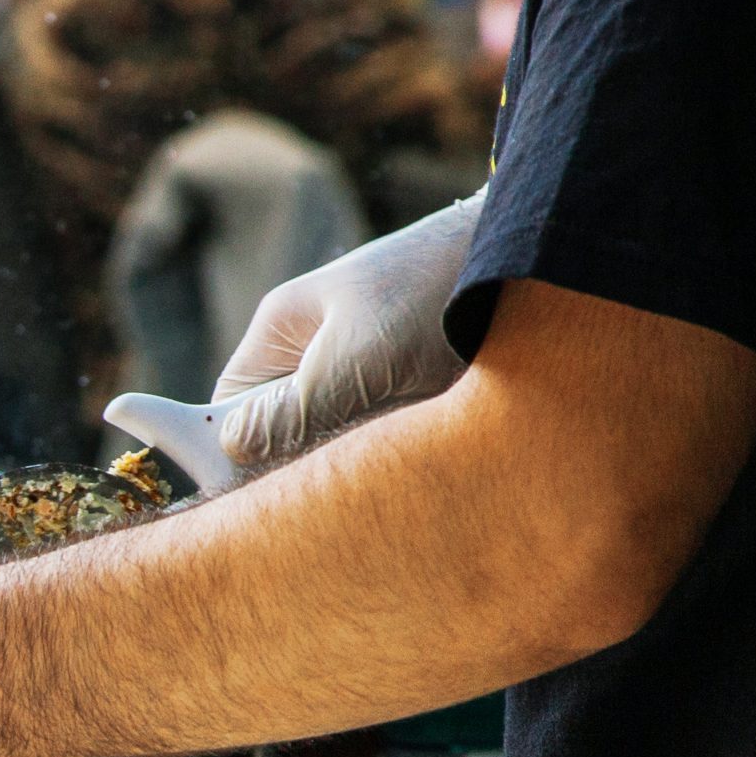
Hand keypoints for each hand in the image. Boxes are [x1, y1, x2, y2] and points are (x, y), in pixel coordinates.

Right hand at [214, 192, 483, 469]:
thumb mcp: (357, 354)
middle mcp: (314, 355)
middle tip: (346, 463)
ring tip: (402, 435)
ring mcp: (361, 375)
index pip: (227, 409)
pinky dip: (398, 450)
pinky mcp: (408, 395)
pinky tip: (425, 436)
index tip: (258, 492)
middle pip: (281, 435)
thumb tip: (232, 448)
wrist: (527, 264)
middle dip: (307, 459)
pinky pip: (382, 444)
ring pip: (334, 446)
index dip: (232, 454)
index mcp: (283, 333)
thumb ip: (295, 408)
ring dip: (361, 455)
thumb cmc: (431, 291)